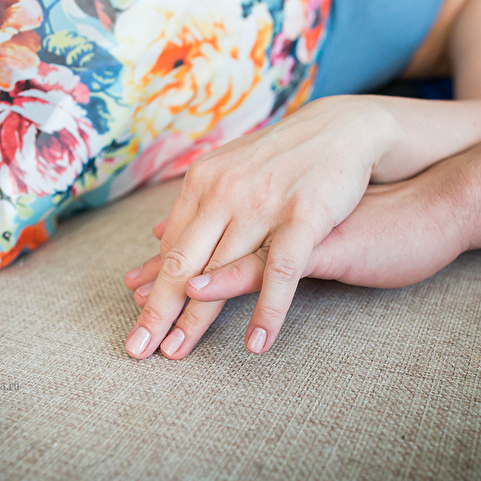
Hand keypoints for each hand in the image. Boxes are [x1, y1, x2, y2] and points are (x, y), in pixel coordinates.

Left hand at [123, 95, 394, 358]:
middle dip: (157, 310)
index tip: (137, 319)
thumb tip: (155, 233)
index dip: (152, 286)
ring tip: (176, 352)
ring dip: (197, 318)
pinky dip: (267, 311)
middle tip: (137, 349)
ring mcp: (262, 204)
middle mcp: (225, 191)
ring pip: (220, 270)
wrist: (343, 128)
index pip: (170, 244)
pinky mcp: (302, 218)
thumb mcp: (230, 172)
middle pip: (183, 261)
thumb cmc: (283, 158)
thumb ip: (195, 207)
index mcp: (204, 181)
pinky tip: (256, 343)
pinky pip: (280, 273)